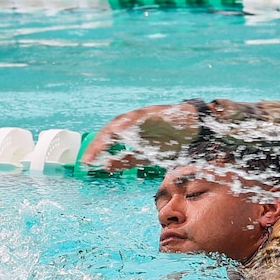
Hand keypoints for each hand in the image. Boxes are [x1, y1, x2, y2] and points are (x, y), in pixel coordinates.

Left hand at [79, 103, 202, 171]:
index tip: (85, 164)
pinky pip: (140, 117)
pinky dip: (129, 122)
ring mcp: (143, 116)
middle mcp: (132, 122)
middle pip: (110, 130)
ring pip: (121, 122)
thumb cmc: (169, 140)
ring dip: (109, 133)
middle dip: (98, 144)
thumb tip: (105, 166)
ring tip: (100, 145)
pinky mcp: (155, 113)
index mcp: (128, 132)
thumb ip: (125, 159)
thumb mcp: (144, 155)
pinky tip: (120, 129)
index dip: (95, 151)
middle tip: (88, 159)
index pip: (107, 140)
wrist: (193, 130)